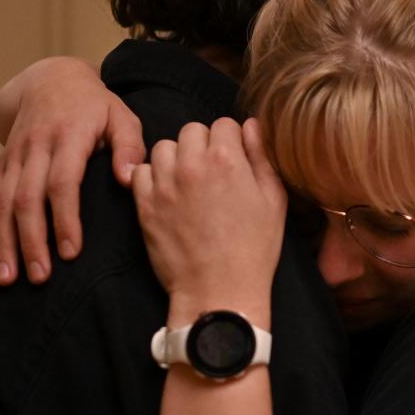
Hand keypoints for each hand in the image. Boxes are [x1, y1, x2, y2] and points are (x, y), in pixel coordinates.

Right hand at [0, 57, 146, 285]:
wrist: (50, 81)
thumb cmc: (95, 106)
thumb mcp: (121, 116)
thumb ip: (130, 146)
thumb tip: (131, 179)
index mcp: (67, 136)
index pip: (63, 182)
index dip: (65, 218)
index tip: (71, 252)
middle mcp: (34, 148)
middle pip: (27, 199)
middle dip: (31, 240)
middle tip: (40, 277)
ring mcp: (14, 158)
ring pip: (3, 204)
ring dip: (3, 243)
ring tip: (7, 278)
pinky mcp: (2, 167)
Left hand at [131, 119, 285, 328]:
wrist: (219, 290)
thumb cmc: (253, 249)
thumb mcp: (274, 200)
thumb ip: (262, 157)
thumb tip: (250, 126)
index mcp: (227, 159)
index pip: (224, 123)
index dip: (232, 141)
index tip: (234, 159)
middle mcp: (192, 164)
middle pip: (192, 130)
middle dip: (203, 144)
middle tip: (212, 171)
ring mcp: (164, 184)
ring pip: (163, 147)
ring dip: (176, 157)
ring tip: (188, 180)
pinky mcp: (144, 204)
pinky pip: (140, 172)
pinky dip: (152, 177)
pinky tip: (168, 193)